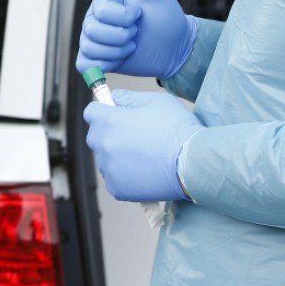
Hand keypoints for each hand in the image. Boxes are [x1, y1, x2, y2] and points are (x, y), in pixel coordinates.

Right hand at [76, 0, 197, 79]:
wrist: (175, 47)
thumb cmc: (167, 16)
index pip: (102, 12)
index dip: (125, 18)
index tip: (140, 14)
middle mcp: (94, 16)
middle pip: (92, 31)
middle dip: (122, 37)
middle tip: (137, 33)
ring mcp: (93, 38)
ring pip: (90, 48)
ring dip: (117, 51)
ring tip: (131, 46)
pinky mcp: (96, 58)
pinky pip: (85, 64)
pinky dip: (103, 64)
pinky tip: (119, 59)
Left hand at [83, 89, 202, 201]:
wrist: (193, 163)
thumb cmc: (177, 131)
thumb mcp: (155, 101)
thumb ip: (129, 97)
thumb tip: (116, 97)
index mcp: (109, 121)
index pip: (91, 111)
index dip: (103, 110)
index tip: (113, 113)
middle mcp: (104, 145)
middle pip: (96, 136)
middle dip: (110, 133)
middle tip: (134, 134)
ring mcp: (109, 169)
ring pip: (105, 158)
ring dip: (117, 154)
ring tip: (143, 154)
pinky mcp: (118, 188)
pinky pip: (114, 178)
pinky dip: (124, 175)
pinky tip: (143, 169)